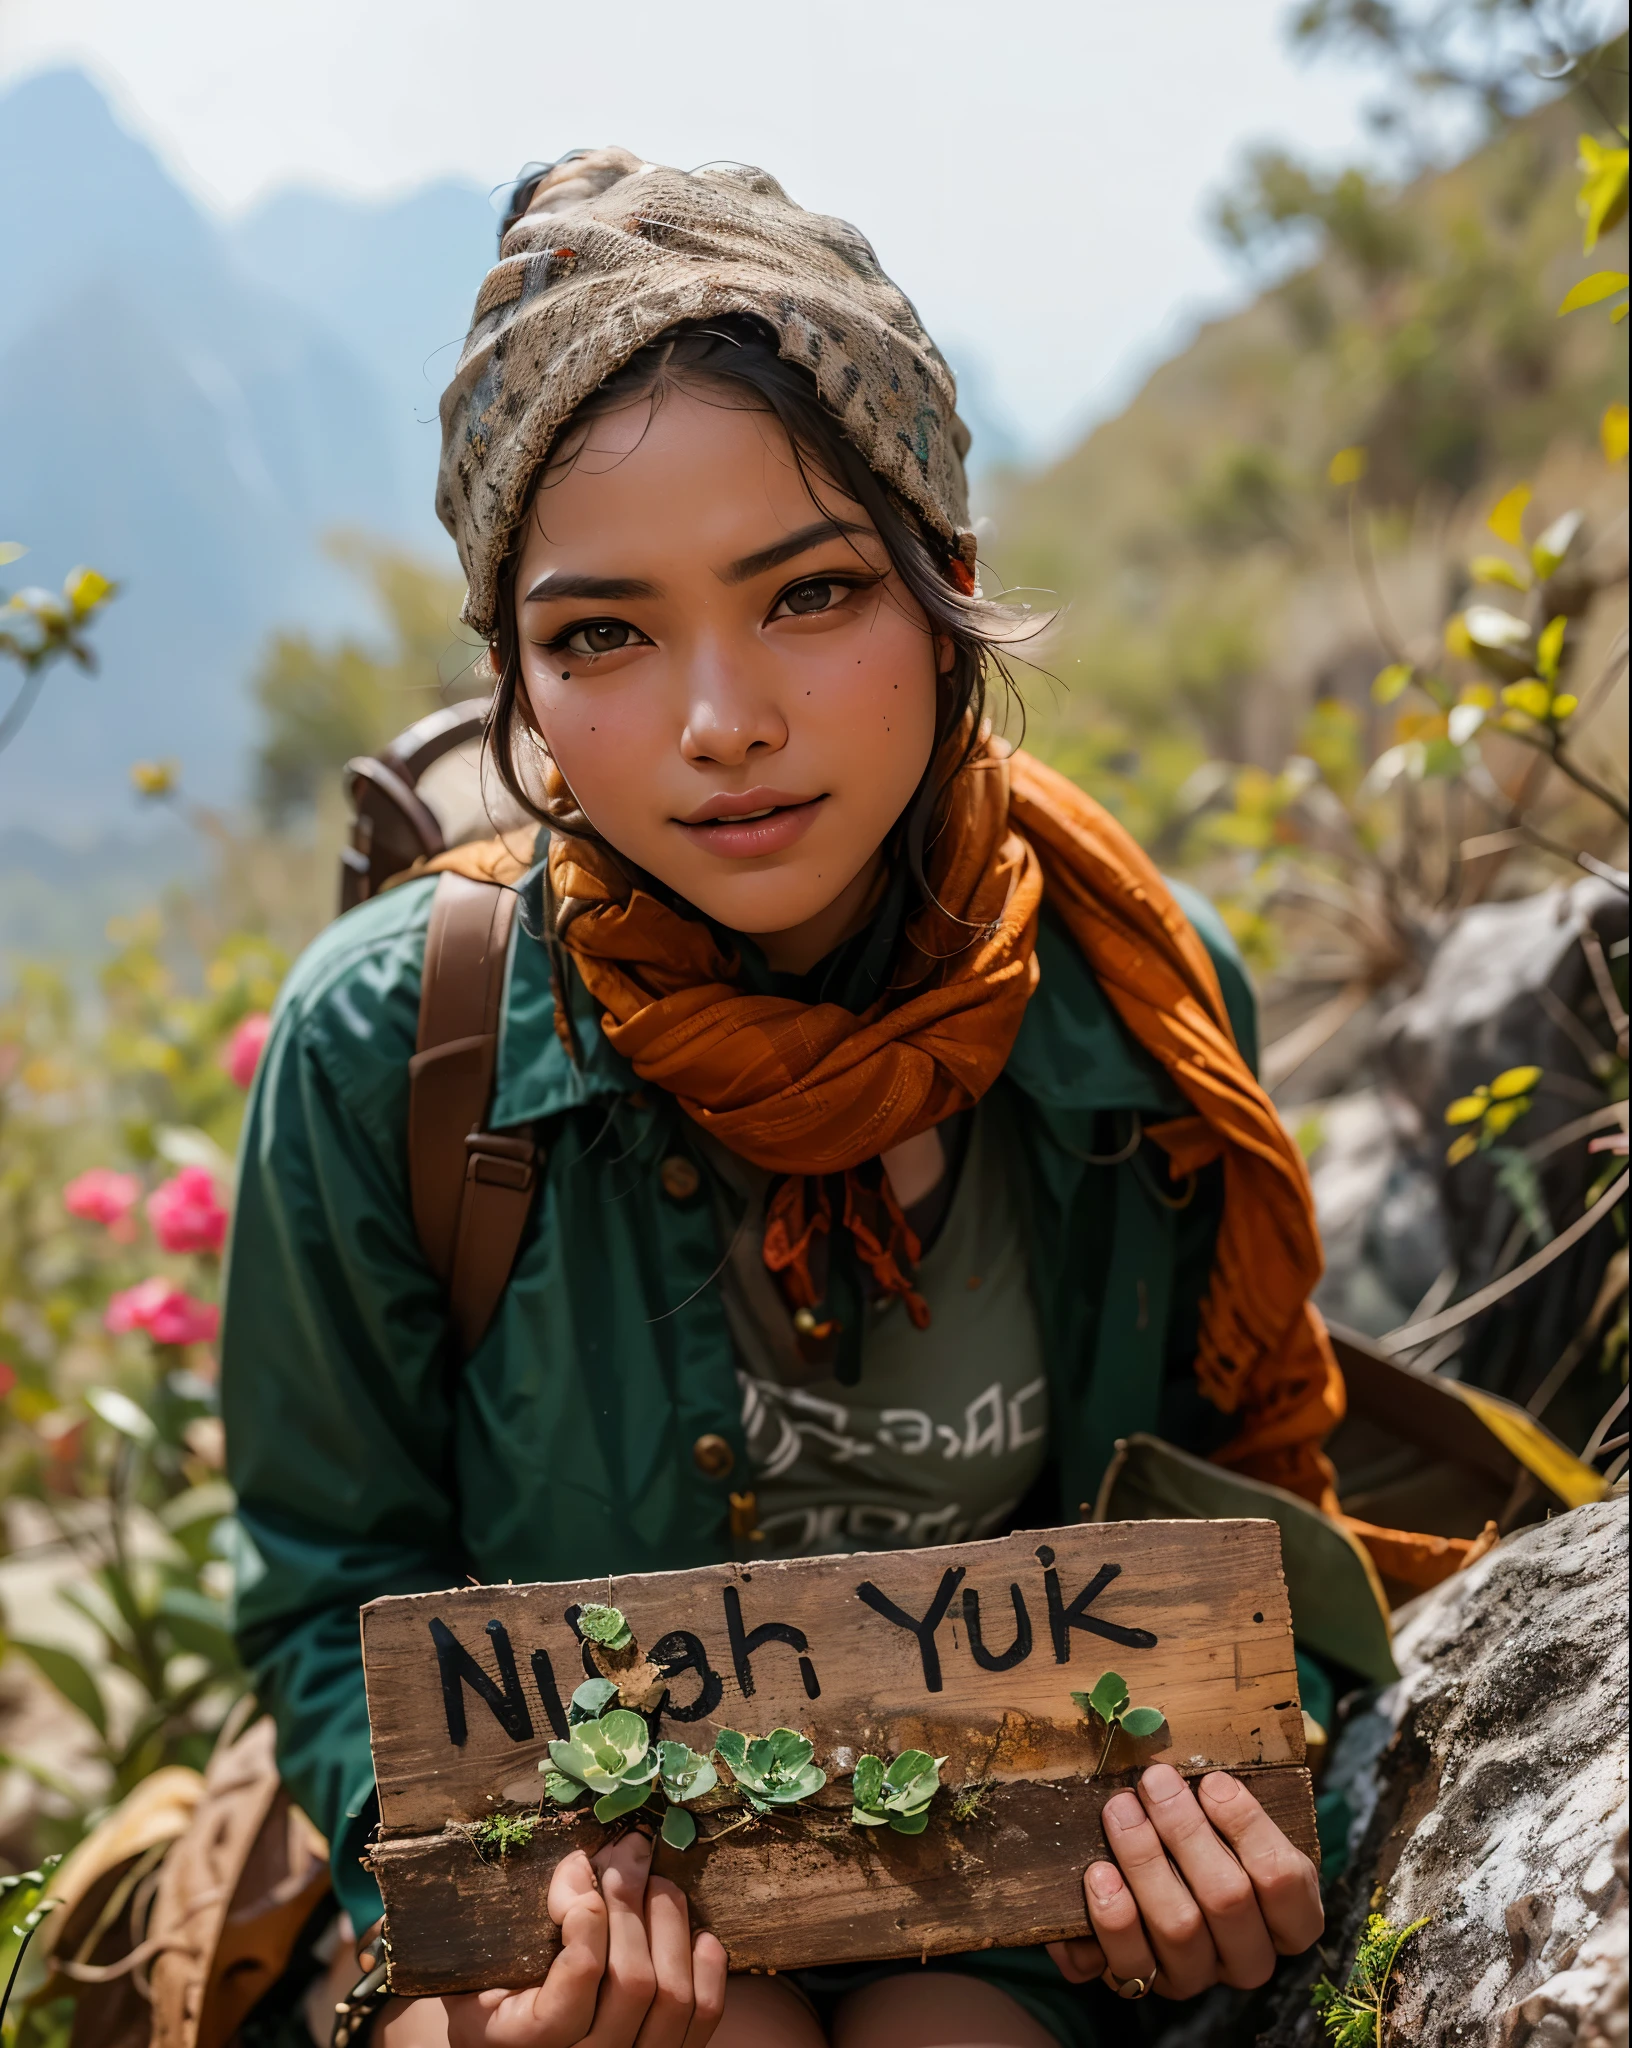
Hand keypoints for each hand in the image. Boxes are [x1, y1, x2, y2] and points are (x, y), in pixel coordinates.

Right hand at [441, 1834, 725, 2046]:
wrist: (519, 2041)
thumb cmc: (492, 1994)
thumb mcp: (484, 1964)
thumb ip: (514, 1923)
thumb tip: (579, 1866)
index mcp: (523, 2041)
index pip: (579, 1973)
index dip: (586, 1911)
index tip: (578, 1863)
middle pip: (633, 1980)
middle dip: (633, 1902)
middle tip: (628, 1853)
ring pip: (672, 1995)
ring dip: (670, 1923)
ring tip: (655, 1882)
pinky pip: (702, 2017)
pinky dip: (706, 1967)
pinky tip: (693, 1931)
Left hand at [1047, 1766, 1321, 2000]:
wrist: (1161, 1890)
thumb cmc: (1207, 1844)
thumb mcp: (1230, 1826)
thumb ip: (1223, 1804)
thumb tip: (1189, 1773)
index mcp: (1289, 1918)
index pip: (1285, 1879)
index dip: (1248, 1826)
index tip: (1212, 1781)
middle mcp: (1249, 1956)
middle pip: (1227, 1898)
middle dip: (1185, 1830)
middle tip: (1154, 1781)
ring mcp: (1199, 1975)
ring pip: (1179, 1927)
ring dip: (1145, 1860)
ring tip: (1120, 1810)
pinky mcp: (1149, 1984)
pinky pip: (1132, 1963)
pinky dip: (1114, 1918)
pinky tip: (1100, 1874)